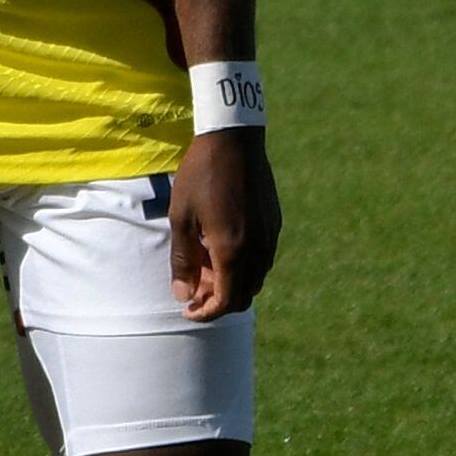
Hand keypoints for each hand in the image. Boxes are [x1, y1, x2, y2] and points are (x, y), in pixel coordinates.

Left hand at [170, 128, 278, 318]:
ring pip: (255, 278)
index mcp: (234, 250)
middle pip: (245, 295)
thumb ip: (183, 260)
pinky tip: (219, 249)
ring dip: (231, 283)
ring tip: (202, 268)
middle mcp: (259, 249)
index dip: (207, 312)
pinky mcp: (274, 223)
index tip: (188, 311)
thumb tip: (182, 295)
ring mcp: (270, 236)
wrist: (233, 142)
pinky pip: (262, 258)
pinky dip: (242, 266)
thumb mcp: (181, 218)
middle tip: (193, 291)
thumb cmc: (200, 177)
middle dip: (219, 300)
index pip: (227, 300)